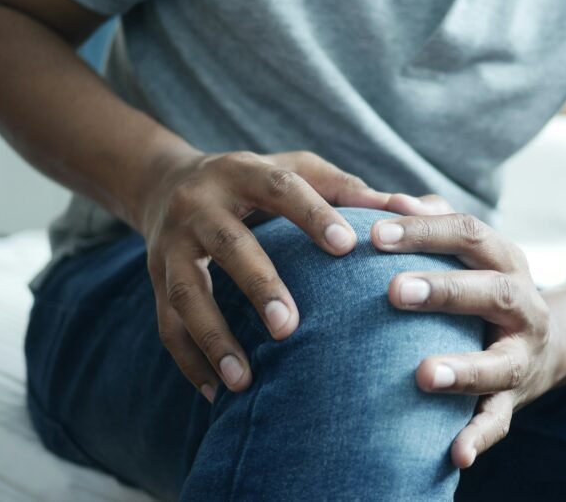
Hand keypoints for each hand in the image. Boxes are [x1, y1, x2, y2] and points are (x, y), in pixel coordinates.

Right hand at [139, 150, 391, 401]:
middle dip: (259, 285)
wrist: (167, 184)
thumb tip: (411, 208)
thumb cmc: (254, 183)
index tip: (348, 246)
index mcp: (243, 172)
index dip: (313, 214)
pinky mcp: (155, 280)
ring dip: (214, 338)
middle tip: (290, 327)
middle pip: (228, 244)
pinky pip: (166, 325)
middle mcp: (200, 206)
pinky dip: (191, 362)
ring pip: (188, 293)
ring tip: (243, 381)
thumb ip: (346, 189)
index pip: (280, 188)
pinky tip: (217, 394)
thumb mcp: (295, 171)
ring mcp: (171, 245)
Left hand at [371, 197, 562, 468]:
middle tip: (394, 291)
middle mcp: (523, 304)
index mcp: (505, 260)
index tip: (375, 234)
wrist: (551, 340)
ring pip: (499, 362)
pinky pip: (500, 421)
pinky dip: (479, 438)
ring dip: (463, 369)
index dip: (425, 231)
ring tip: (422, 375)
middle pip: (491, 290)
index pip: (469, 233)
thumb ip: (433, 222)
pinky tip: (454, 454)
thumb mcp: (473, 250)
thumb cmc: (486, 285)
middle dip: (444, 290)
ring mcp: (522, 355)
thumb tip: (389, 199)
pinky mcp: (516, 398)